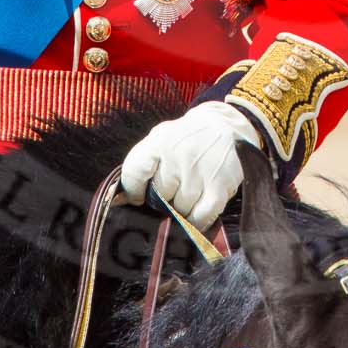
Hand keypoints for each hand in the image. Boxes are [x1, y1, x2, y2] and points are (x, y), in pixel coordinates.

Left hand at [119, 100, 264, 229]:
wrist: (227, 126)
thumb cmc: (187, 138)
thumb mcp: (161, 138)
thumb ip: (140, 165)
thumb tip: (120, 199)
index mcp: (160, 141)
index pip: (134, 173)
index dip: (133, 191)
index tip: (138, 196)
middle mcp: (180, 156)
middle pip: (159, 196)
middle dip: (164, 198)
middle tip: (174, 188)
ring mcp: (201, 172)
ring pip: (180, 210)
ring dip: (183, 208)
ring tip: (190, 192)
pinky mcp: (221, 187)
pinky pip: (200, 218)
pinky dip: (197, 221)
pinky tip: (198, 211)